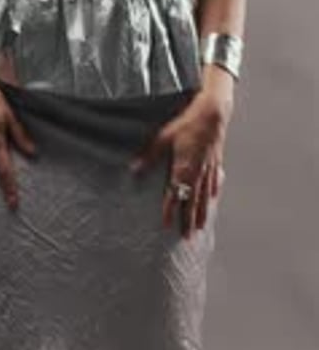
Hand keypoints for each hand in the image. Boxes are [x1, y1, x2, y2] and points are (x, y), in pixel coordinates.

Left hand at [128, 68, 233, 238]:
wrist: (213, 112)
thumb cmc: (187, 123)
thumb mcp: (163, 138)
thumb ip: (149, 156)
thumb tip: (133, 169)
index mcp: (183, 168)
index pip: (174, 195)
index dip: (170, 212)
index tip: (167, 226)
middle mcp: (197, 172)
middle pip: (192, 202)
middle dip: (189, 220)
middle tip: (188, 237)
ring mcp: (208, 168)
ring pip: (204, 196)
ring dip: (202, 212)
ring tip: (201, 226)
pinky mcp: (216, 161)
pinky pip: (214, 181)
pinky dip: (213, 192)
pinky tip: (213, 199)